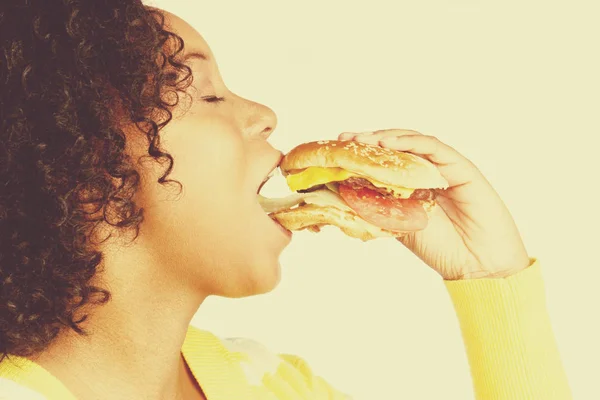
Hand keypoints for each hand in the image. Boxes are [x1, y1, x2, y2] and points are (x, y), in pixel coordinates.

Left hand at [338, 129, 530, 279]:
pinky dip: (411, 143)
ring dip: (386, 138)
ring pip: (413, 142)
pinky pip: (435, 148)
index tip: (336, 151)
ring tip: (364, 140)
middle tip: (346, 140)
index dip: (361, 154)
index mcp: (412, 184)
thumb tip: (340, 197)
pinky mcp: (462, 168)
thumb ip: (377, 210)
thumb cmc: (441, 248)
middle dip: (369, 141)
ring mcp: (444, 167)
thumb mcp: (398, 226)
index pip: (384, 161)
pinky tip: (389, 143)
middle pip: (396, 147)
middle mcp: (427, 171)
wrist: (477, 265)